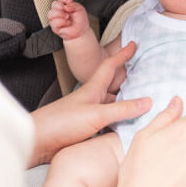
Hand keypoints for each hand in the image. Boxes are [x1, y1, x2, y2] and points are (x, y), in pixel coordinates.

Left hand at [29, 43, 149, 166]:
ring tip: (145, 108)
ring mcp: (88, 115)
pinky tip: (128, 130)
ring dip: (127, 107)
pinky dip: (120, 124)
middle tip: (148, 81)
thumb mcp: (96, 114)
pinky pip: (109, 124)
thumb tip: (148, 102)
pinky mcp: (86, 131)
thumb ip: (122, 109)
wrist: (37, 142)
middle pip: (115, 89)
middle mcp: (92, 100)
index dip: (122, 55)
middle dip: (130, 84)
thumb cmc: (61, 122)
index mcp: (93, 89)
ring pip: (113, 108)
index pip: (110, 66)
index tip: (133, 44)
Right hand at [47, 0, 89, 40]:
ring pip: (50, 13)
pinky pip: (54, 22)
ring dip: (59, 14)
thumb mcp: (80, 9)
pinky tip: (67, 23)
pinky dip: (62, 22)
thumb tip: (65, 6)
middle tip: (67, 11)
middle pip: (54, 4)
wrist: (81, 32)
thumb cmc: (80, 21)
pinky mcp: (55, 27)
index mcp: (65, 5)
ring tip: (67, 17)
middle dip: (60, 6)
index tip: (71, 3)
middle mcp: (59, 11)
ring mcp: (56, 19)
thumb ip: (73, 5)